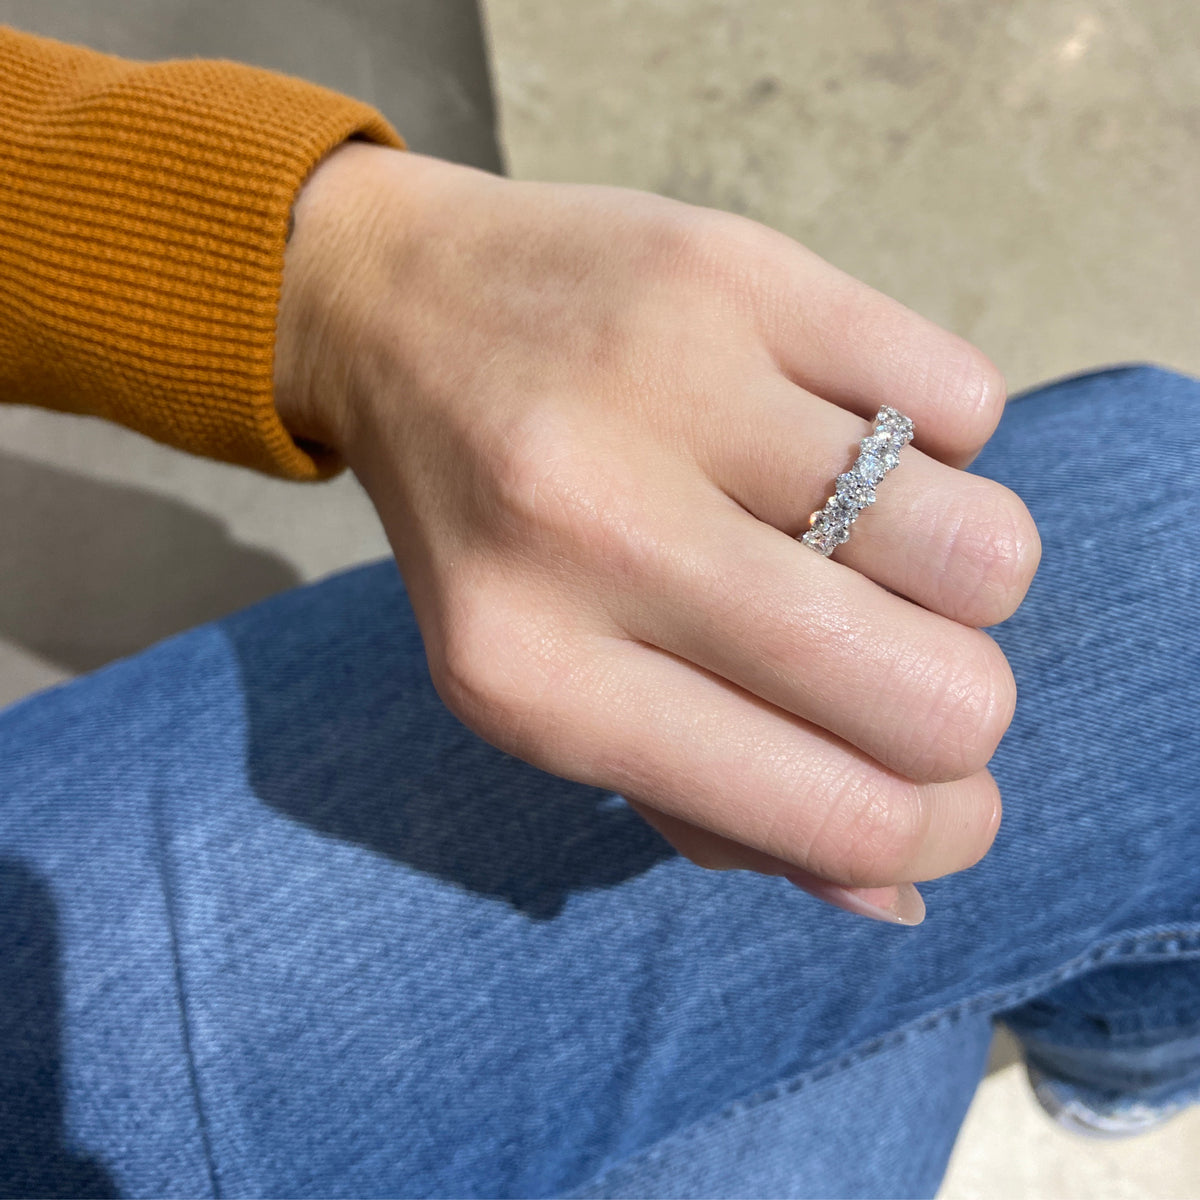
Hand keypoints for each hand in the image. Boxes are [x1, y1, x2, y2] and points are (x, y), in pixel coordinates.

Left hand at [275, 143, 1039, 923]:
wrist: (398, 310)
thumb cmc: (491, 533)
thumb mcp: (547, 695)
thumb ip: (712, 807)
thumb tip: (898, 887)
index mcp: (537, 685)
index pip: (836, 814)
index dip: (937, 832)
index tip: (950, 808)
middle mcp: (600, 534)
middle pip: (937, 693)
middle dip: (963, 711)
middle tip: (908, 667)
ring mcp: (672, 383)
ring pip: (981, 545)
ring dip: (967, 574)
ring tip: (882, 546)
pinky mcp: (738, 265)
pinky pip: (963, 402)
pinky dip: (939, 443)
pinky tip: (850, 436)